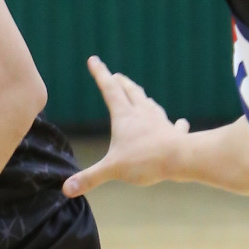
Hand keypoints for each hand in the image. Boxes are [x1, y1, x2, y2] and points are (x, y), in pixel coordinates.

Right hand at [62, 56, 188, 197]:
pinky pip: (175, 126)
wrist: (182, 159)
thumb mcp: (112, 170)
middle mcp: (142, 113)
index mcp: (124, 116)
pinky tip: (179, 122)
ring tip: (141, 96)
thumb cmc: (146, 161)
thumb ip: (89, 178)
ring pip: (149, 104)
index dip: (100, 73)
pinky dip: (175, 124)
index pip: (108, 89)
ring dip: (143, 98)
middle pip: (130, 92)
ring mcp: (160, 122)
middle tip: (116, 75)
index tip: (93, 59)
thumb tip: (66, 189)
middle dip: (121, 82)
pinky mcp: (175, 133)